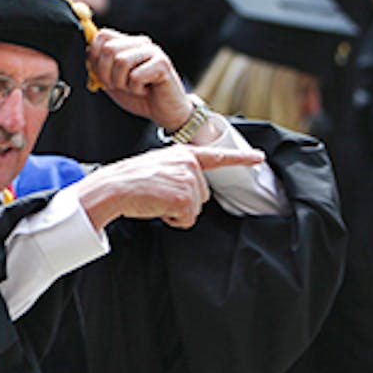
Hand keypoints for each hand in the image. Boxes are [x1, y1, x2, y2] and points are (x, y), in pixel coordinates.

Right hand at [71, 141, 264, 230]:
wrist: (113, 188)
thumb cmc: (129, 181)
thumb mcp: (158, 166)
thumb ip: (179, 171)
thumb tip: (190, 191)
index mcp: (182, 153)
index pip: (216, 155)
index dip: (241, 157)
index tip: (259, 157)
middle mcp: (190, 163)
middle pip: (202, 194)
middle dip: (183, 201)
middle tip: (158, 194)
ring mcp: (189, 179)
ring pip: (196, 208)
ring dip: (177, 211)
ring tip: (156, 199)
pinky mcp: (185, 198)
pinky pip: (188, 219)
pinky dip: (173, 220)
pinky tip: (157, 207)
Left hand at [86, 28, 186, 125]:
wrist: (165, 112)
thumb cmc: (139, 96)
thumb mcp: (112, 82)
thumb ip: (99, 67)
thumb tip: (88, 53)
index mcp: (127, 43)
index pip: (102, 35)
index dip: (94, 56)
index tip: (101, 75)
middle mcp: (140, 43)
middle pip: (109, 49)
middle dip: (106, 74)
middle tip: (118, 85)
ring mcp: (153, 51)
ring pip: (121, 61)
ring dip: (122, 82)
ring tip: (133, 87)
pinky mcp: (162, 64)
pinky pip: (136, 75)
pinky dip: (136, 89)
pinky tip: (145, 90)